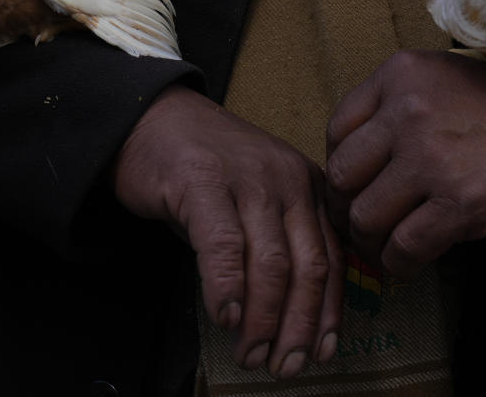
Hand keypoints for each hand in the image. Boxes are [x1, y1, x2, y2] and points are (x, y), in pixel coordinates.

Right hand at [114, 85, 342, 377]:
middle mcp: (288, 179)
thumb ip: (281, 245)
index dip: (328, 313)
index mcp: (309, 186)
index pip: (332, 259)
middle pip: (308, 266)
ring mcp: (248, 177)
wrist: (153, 118)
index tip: (323, 353)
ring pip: (271, 262)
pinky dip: (227, 287)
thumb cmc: (206, 171)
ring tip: (250, 355)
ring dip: (263, 319)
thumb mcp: (257, 203)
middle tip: (285, 367)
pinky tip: (225, 317)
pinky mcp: (203, 179)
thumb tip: (294, 321)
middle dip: (299, 326)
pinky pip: (223, 244)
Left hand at [325, 50, 485, 277]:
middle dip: (343, 208)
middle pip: (340, 176)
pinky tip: (407, 264)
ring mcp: (432, 158)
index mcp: (399, 76)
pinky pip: (404, 247)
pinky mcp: (460, 202)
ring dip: (368, 241)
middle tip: (359, 223)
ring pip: (365, 216)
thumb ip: (393, 106)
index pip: (336, 129)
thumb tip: (352, 162)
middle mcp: (407, 113)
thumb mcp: (440, 78)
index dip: (338, 166)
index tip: (351, 186)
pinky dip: (398, 264)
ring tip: (382, 247)